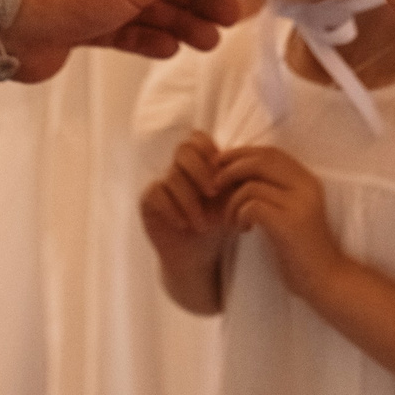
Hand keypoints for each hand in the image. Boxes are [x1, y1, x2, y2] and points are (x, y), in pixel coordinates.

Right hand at [139, 131, 233, 271]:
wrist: (198, 255)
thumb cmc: (218, 224)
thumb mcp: (232, 201)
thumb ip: (237, 180)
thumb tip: (247, 165)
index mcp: (198, 162)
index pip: (198, 138)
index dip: (209, 150)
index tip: (223, 174)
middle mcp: (176, 167)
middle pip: (183, 149)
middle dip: (200, 171)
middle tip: (214, 193)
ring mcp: (160, 182)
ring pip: (172, 175)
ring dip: (190, 202)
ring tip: (203, 225)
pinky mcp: (147, 200)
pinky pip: (156, 193)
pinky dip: (172, 209)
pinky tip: (184, 225)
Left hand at [214, 145, 340, 300]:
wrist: (325, 279)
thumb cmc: (300, 248)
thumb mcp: (289, 211)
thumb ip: (271, 190)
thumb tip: (233, 171)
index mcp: (307, 180)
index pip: (270, 152)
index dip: (241, 153)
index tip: (220, 165)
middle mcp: (306, 187)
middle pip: (260, 161)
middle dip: (230, 169)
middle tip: (214, 186)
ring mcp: (300, 204)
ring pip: (251, 186)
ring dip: (231, 201)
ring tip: (231, 219)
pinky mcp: (290, 224)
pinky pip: (252, 206)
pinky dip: (239, 215)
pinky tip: (243, 229)